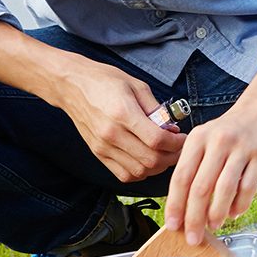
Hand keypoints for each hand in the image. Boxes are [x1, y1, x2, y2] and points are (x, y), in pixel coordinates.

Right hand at [50, 59, 185, 181]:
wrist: (72, 86)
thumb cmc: (105, 81)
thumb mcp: (137, 85)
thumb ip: (156, 109)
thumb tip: (172, 128)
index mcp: (123, 113)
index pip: (157, 140)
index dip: (176, 143)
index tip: (183, 138)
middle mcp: (112, 134)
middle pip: (150, 160)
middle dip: (171, 157)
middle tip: (178, 148)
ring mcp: (103, 147)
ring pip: (139, 171)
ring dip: (157, 167)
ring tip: (164, 153)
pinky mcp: (98, 153)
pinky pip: (123, 175)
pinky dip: (140, 172)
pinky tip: (146, 159)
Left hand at [165, 102, 256, 242]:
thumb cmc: (228, 133)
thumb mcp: (203, 141)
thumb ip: (192, 169)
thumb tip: (182, 209)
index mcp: (198, 139)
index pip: (181, 177)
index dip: (175, 205)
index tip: (173, 225)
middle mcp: (218, 142)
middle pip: (201, 187)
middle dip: (195, 218)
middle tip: (193, 236)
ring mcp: (241, 149)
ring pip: (225, 189)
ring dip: (217, 214)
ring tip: (214, 225)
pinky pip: (248, 188)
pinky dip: (239, 206)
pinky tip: (233, 213)